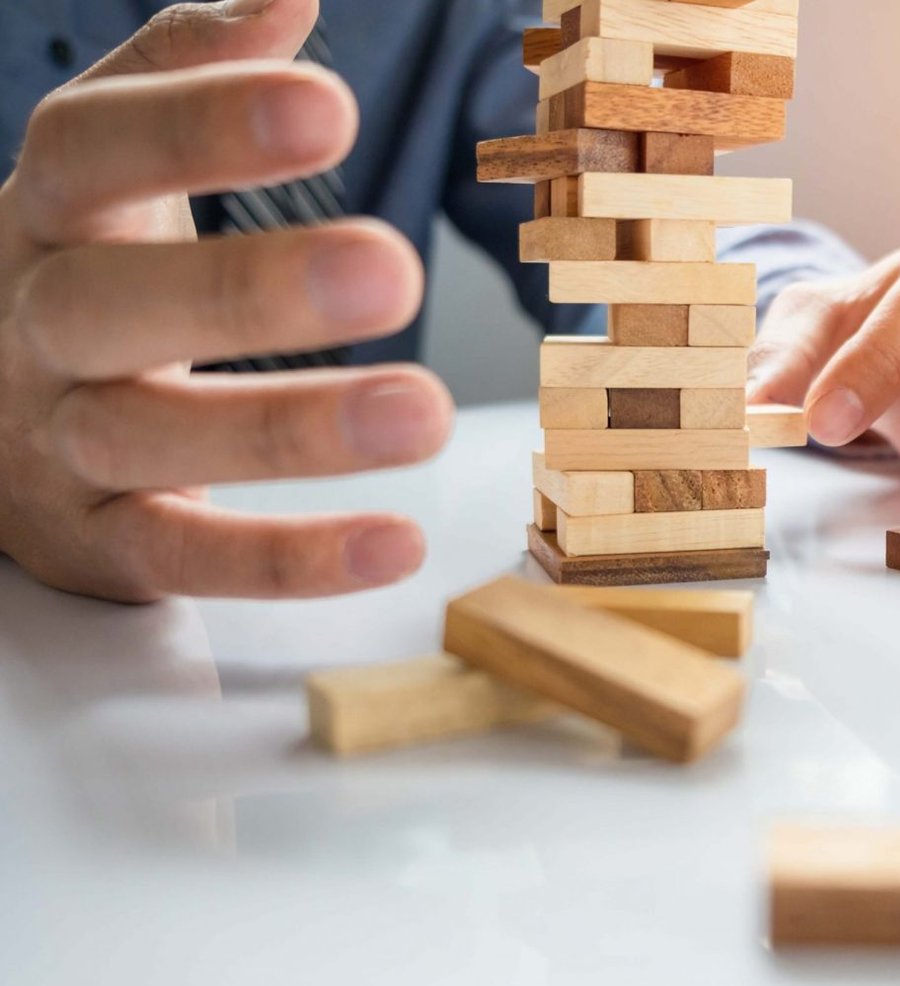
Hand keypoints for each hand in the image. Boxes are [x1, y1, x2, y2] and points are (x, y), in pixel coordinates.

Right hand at [0, 0, 451, 602]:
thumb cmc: (82, 267)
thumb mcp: (110, 169)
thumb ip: (186, 78)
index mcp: (47, 214)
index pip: (94, 149)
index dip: (203, 127)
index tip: (328, 106)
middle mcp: (35, 325)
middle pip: (114, 302)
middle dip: (250, 286)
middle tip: (392, 265)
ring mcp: (57, 443)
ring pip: (153, 438)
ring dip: (292, 430)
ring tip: (426, 413)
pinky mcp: (99, 542)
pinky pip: (185, 556)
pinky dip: (289, 559)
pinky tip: (396, 544)